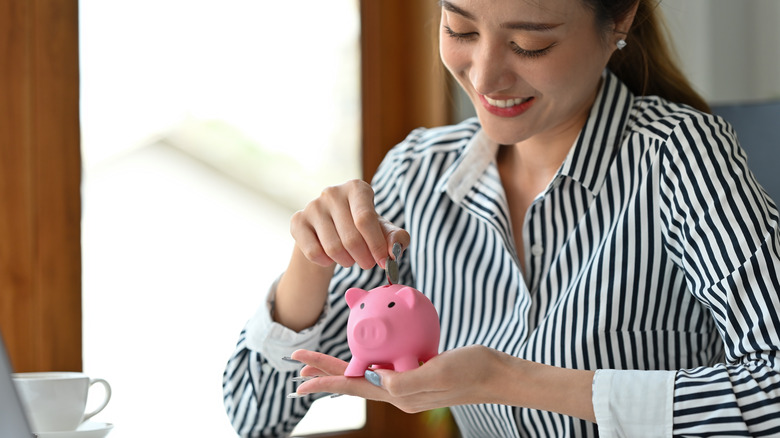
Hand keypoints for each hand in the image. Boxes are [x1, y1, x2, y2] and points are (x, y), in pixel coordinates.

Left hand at [289, 345, 504, 412]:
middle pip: (353, 381)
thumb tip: (375, 377)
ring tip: (318, 363)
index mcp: (400, 394)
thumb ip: (405, 379)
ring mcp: (408, 383)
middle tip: (298, 364)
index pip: (354, 387)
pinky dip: (367, 358)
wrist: (497, 374)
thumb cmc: (471, 371)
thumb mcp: (438, 372)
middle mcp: (400, 392)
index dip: (326, 381)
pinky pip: (384, 365)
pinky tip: (364, 351)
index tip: (301, 378)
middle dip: (325, 372)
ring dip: (340, 367)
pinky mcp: (417, 372)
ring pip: (364, 374)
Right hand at [290, 179, 409, 269]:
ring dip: (346, 261)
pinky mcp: (298, 221)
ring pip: (332, 247)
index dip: (376, 245)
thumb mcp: (384, 230)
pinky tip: (331, 258)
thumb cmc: (363, 227)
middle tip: (367, 264)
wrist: (331, 228)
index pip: (366, 219)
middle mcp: (332, 192)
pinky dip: (326, 262)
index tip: (384, 262)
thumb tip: (393, 252)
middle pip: (351, 237)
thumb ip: (397, 238)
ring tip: (351, 259)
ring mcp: (313, 206)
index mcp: (357, 188)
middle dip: (364, 258)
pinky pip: (313, 252)